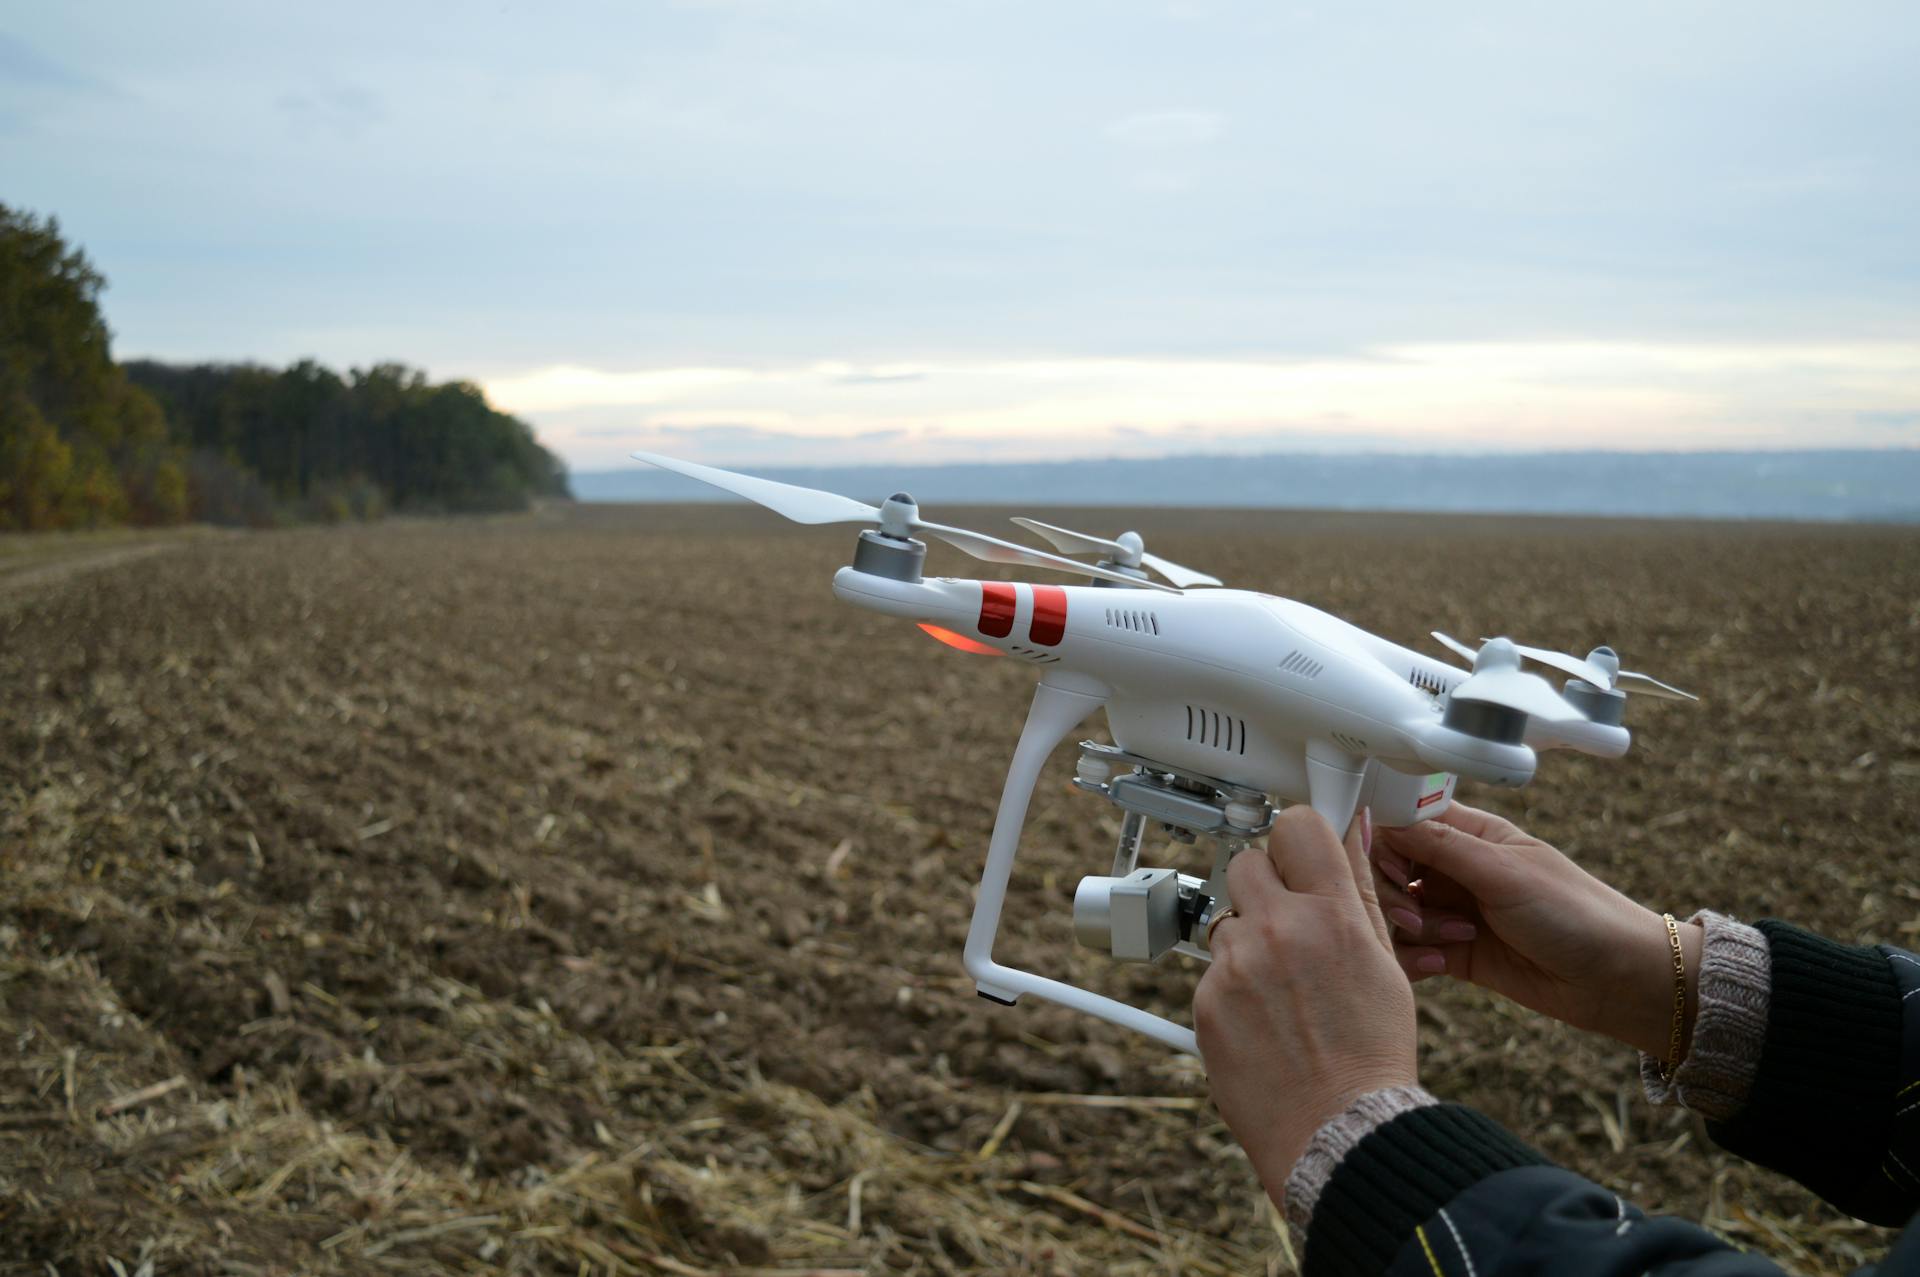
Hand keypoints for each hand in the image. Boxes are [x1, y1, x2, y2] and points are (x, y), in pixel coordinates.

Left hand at [1194, 807, 1417, 1200]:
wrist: (1338, 1131)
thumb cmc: (1370, 1055)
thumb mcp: (1385, 964)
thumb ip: (1359, 892)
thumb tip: (1354, 832)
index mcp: (1332, 915)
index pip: (1298, 825)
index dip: (1300, 839)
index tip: (1301, 856)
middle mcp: (1278, 930)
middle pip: (1248, 862)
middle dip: (1266, 887)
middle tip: (1291, 927)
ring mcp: (1236, 965)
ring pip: (1227, 919)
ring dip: (1247, 940)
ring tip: (1282, 989)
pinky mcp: (1205, 999)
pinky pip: (1212, 969)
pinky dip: (1231, 986)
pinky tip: (1263, 1019)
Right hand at [1372, 802, 1699, 1059]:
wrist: (1617, 980)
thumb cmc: (1576, 913)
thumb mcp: (1504, 871)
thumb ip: (1440, 845)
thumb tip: (1383, 819)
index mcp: (1471, 835)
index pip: (1404, 823)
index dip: (1386, 842)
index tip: (1392, 868)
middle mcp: (1456, 870)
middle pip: (1391, 870)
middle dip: (1394, 893)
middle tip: (1416, 915)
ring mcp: (1454, 912)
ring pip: (1396, 912)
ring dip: (1408, 929)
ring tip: (1446, 942)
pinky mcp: (1456, 953)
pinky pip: (1412, 950)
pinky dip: (1414, 958)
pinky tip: (1440, 966)